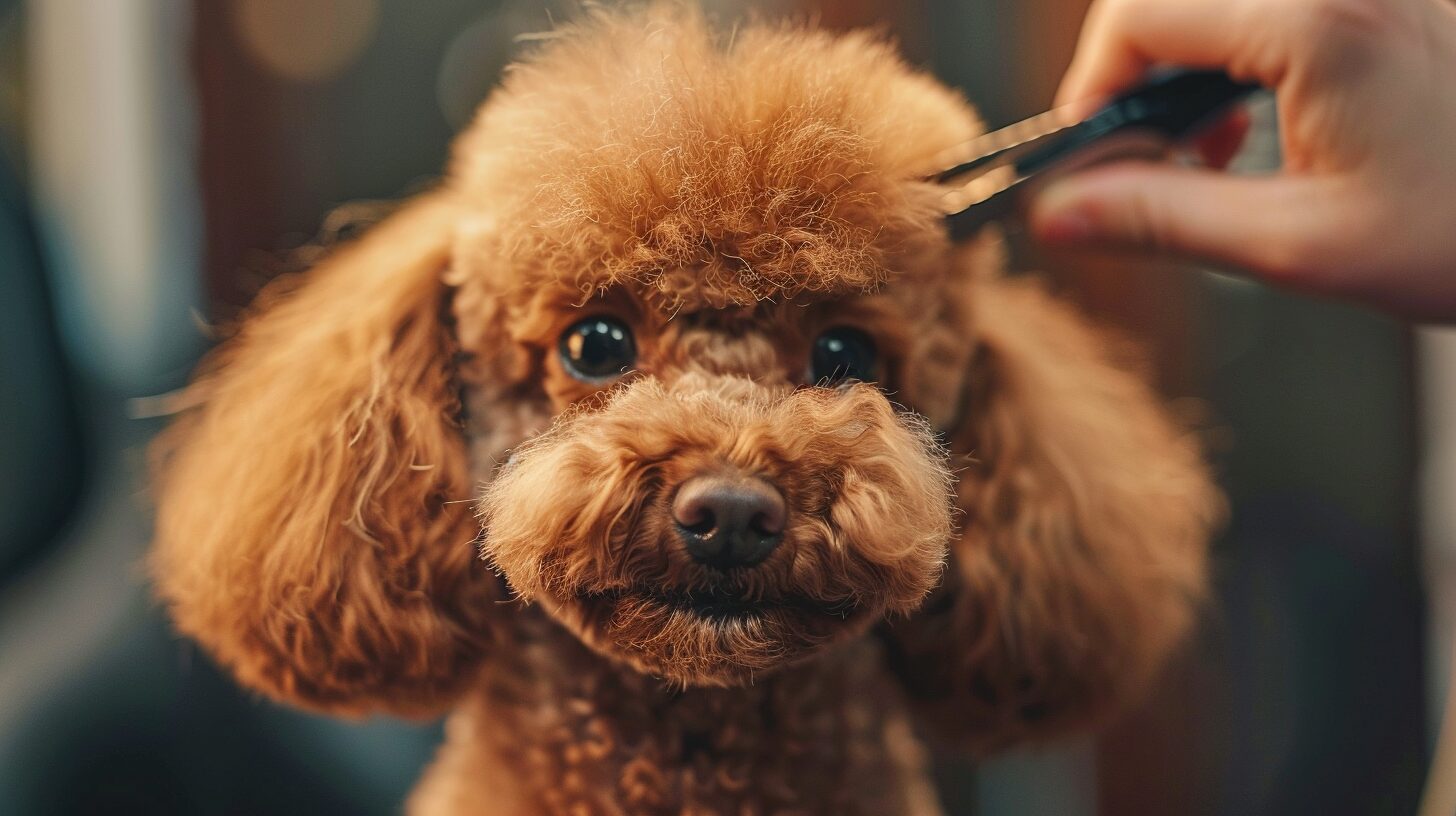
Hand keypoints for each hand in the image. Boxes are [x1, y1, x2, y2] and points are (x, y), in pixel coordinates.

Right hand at [1030, 0, 1455, 319]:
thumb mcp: (1298, 242)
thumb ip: (1161, 218)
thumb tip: (1059, 214)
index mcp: (1314, 21)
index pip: (1138, 17)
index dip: (1092, 89)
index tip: (1092, 153)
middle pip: (1174, 0)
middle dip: (1139, 75)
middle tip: (1153, 158)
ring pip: (1221, 3)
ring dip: (1192, 66)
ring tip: (1216, 150)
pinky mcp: (1385, 10)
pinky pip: (1275, 10)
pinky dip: (1244, 55)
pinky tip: (1265, 121)